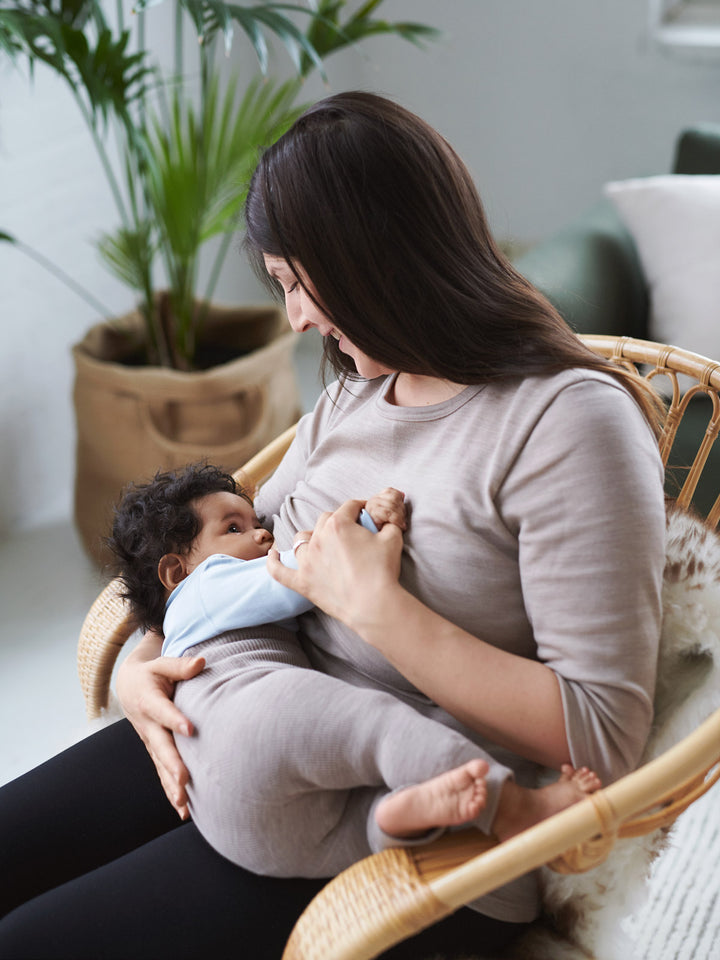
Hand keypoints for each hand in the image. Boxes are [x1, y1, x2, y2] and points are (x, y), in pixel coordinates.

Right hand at [116, 629, 204, 818]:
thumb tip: (201, 662)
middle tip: (184, 780)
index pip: (162, 711)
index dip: (174, 720)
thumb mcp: (161, 664)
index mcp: (148, 701)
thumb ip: (180, 665)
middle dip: (172, 764)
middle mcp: (147, 725)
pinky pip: (162, 774)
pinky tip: (183, 811)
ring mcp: (150, 742)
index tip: (189, 729)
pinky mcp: (155, 751)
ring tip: (183, 804)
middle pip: (161, 746)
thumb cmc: (151, 674)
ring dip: (171, 785)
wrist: (129, 687)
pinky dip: (171, 791)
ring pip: (160, 766)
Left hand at [269, 499, 404, 632]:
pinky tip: (272, 554)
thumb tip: (384, 520)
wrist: (373, 604)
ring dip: (311, 537)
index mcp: (339, 525)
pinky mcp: (302, 582)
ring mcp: (307, 561)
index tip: (365, 512)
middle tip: (351, 530)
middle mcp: (319, 539)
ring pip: (302, 539)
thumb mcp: (392, 538)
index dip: (360, 507)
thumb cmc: (383, 571)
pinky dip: (274, 562)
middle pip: (325, 520)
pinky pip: (279, 571)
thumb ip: (387, 524)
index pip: (349, 507)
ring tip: (320, 542)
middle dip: (338, 521)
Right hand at [364, 487, 406, 530]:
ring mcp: (371, 506)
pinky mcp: (372, 514)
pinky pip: (388, 513)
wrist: (373, 539)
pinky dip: (397, 520)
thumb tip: (402, 494)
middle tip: (403, 520)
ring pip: (392, 505)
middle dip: (402, 510)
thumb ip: (395, 502)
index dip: (399, 499)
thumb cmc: (383, 527)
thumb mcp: (390, 512)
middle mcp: (373, 500)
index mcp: (377, 498)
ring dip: (400, 516)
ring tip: (402, 524)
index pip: (390, 491)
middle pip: (394, 498)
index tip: (402, 510)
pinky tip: (400, 526)